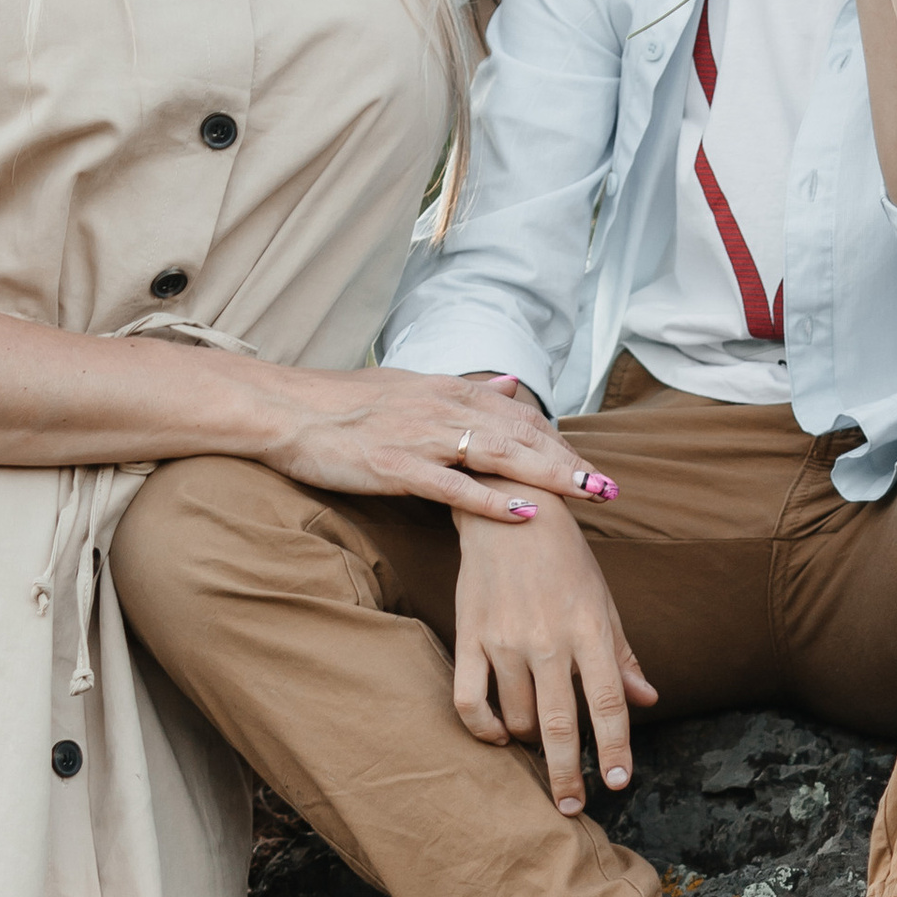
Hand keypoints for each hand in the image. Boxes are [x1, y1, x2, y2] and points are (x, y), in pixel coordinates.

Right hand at [262, 366, 614, 521]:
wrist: (285, 409)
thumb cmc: (342, 403)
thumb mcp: (410, 384)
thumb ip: (464, 389)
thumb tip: (510, 384)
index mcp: (447, 391)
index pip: (519, 416)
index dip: (559, 442)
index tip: (591, 466)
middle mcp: (442, 409)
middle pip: (522, 435)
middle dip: (570, 462)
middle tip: (611, 487)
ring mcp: (421, 438)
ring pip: (500, 456)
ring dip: (550, 476)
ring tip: (590, 495)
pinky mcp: (397, 467)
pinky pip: (454, 486)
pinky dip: (492, 499)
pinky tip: (525, 512)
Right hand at [452, 504, 657, 810]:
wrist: (509, 507)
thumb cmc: (565, 558)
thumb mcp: (603, 601)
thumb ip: (622, 654)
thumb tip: (649, 699)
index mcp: (589, 630)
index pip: (607, 704)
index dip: (614, 749)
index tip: (618, 783)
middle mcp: (548, 638)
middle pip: (559, 725)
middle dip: (567, 775)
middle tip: (572, 807)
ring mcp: (504, 639)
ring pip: (516, 717)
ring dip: (528, 743)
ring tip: (537, 746)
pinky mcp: (469, 635)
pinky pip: (469, 699)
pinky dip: (482, 728)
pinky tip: (497, 737)